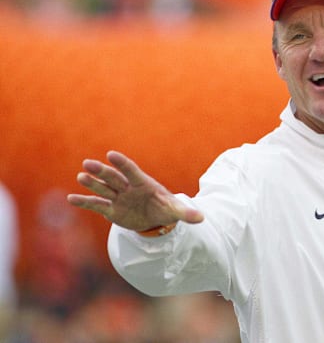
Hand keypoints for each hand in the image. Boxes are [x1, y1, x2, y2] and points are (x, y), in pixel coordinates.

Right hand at [67, 150, 203, 230]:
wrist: (155, 219)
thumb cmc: (165, 208)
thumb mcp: (175, 211)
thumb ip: (185, 214)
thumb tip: (201, 218)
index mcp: (144, 183)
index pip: (132, 171)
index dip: (122, 163)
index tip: (111, 155)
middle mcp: (128, 188)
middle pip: (114, 178)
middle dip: (102, 172)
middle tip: (88, 164)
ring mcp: (118, 198)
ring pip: (103, 188)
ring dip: (92, 183)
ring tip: (81, 176)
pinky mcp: (111, 210)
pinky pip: (96, 204)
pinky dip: (84, 201)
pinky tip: (71, 198)